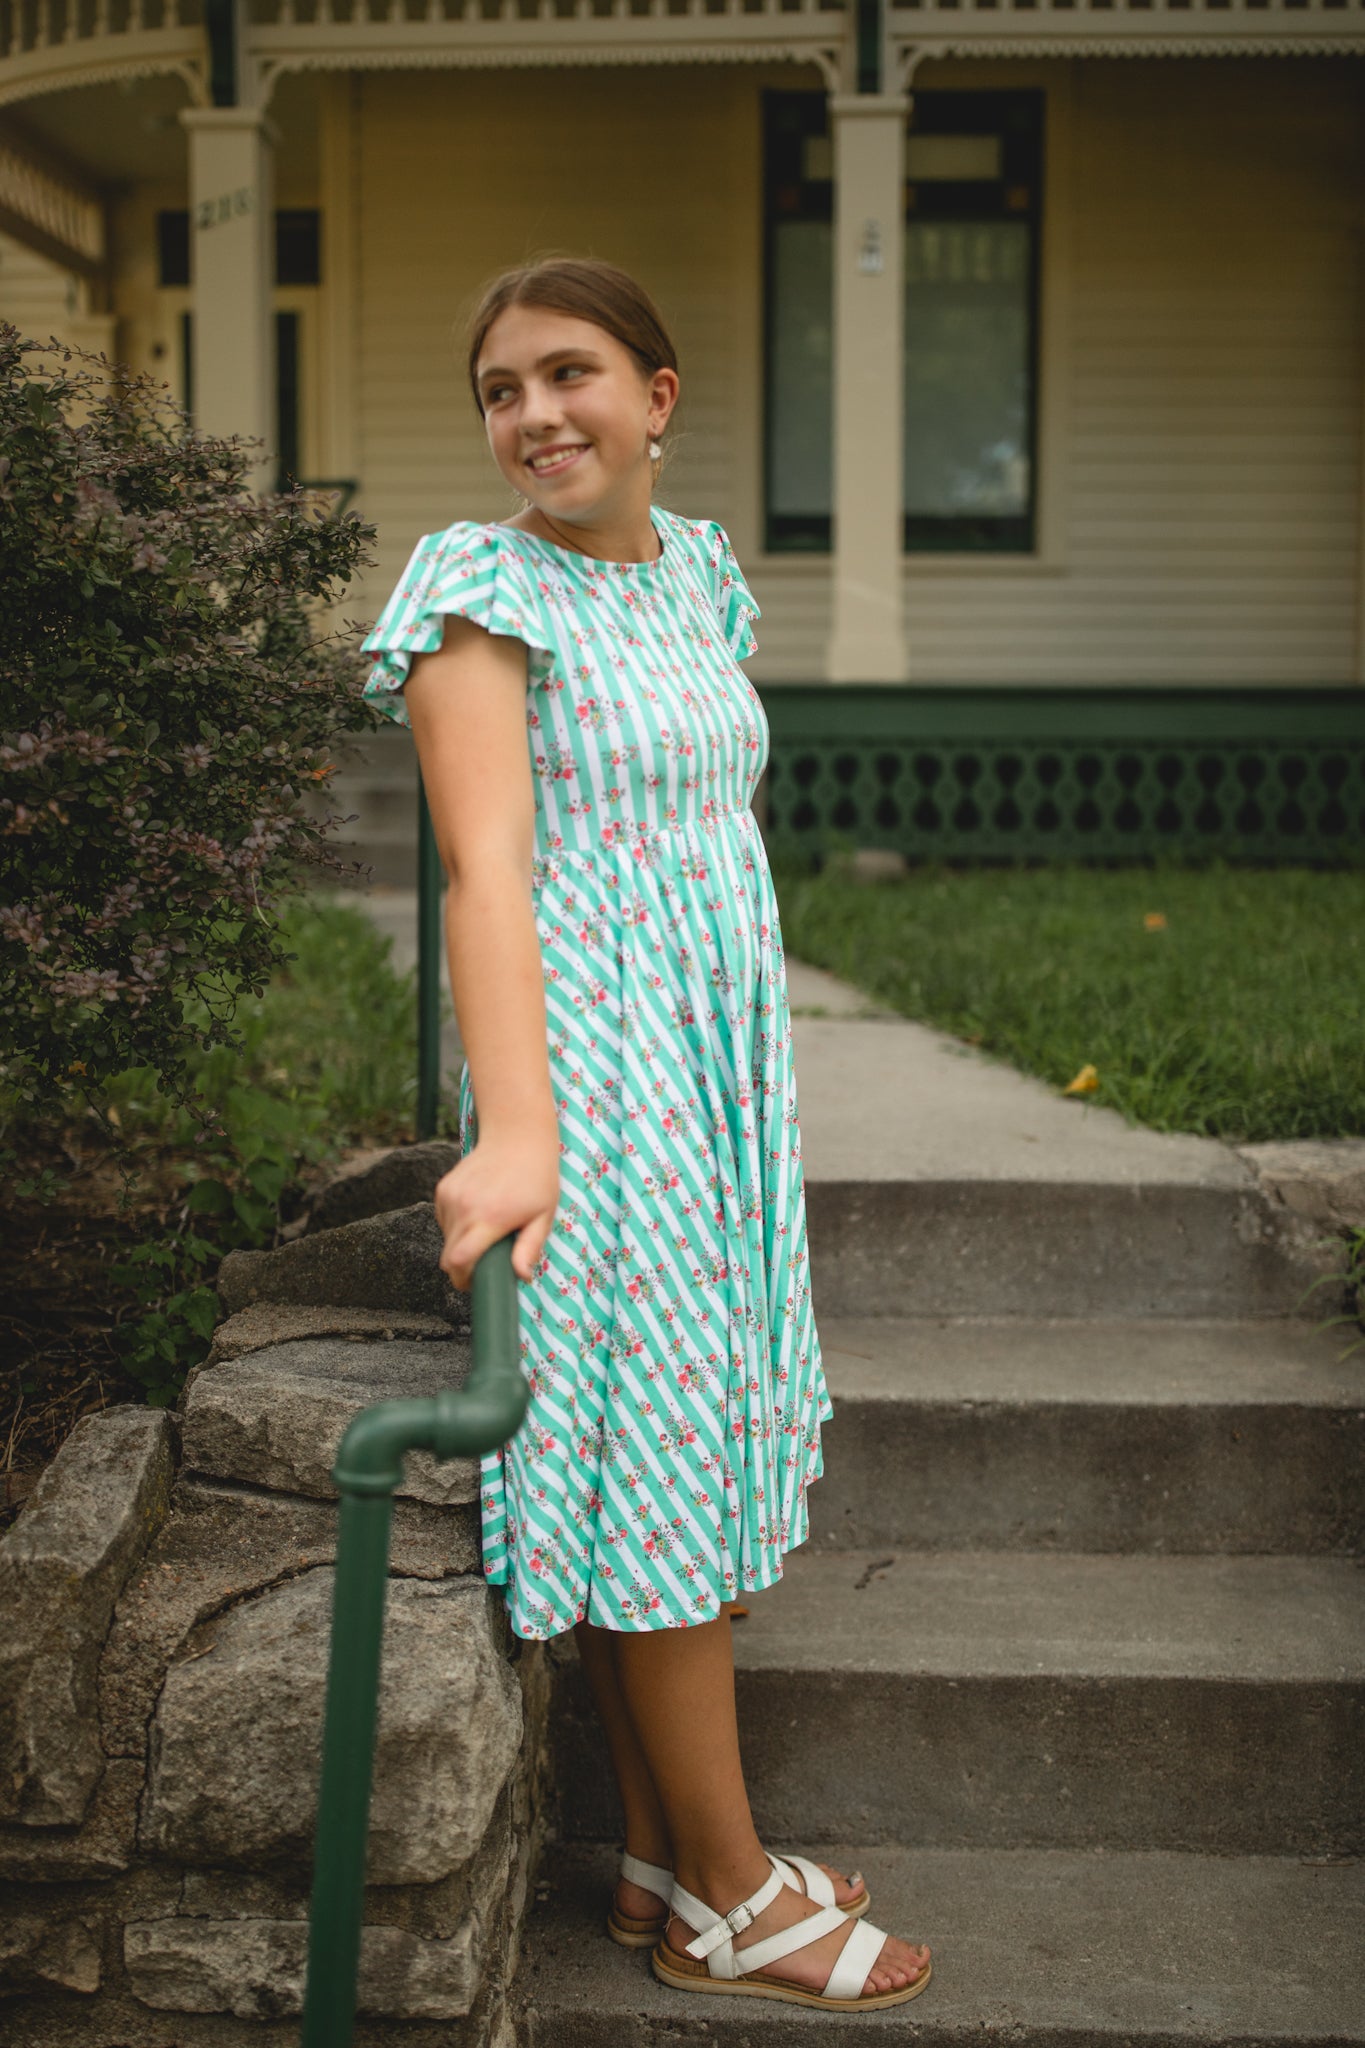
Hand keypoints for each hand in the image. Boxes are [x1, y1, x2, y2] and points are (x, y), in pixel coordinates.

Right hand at [433, 1128, 559, 1290]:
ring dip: (461, 1245)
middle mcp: (464, 1207)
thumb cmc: (537, 1178)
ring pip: (446, 1239)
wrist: (516, 1136)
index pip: (459, 1261)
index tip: (478, 1284)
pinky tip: (478, 1214)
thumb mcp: (543, 1215)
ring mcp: (450, 1197)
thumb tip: (521, 1278)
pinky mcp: (443, 1189)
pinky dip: (456, 1226)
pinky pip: (444, 1221)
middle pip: (447, 1258)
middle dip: (462, 1269)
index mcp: (490, 1217)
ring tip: (487, 1232)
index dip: (464, 1280)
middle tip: (484, 1266)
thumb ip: (529, 1248)